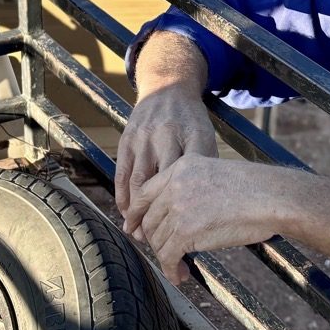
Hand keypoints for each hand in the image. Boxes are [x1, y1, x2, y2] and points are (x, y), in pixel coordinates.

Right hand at [115, 85, 217, 233]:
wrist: (167, 86)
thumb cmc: (191, 120)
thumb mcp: (206, 137)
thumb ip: (205, 167)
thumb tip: (208, 207)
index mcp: (190, 138)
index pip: (188, 181)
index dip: (185, 209)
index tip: (186, 233)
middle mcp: (164, 138)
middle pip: (159, 186)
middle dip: (157, 216)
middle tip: (158, 243)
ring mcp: (142, 139)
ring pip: (137, 183)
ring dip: (137, 212)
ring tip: (140, 235)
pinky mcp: (126, 140)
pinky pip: (122, 174)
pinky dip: (123, 196)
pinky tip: (127, 214)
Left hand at [129, 155, 285, 283]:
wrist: (271, 197)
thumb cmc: (254, 189)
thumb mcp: (214, 174)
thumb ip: (190, 187)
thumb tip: (176, 216)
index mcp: (181, 167)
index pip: (145, 193)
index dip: (136, 214)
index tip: (134, 228)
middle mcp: (175, 184)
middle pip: (149, 219)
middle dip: (152, 240)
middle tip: (161, 252)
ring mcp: (179, 207)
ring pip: (158, 240)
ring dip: (166, 258)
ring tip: (178, 267)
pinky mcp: (187, 231)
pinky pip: (168, 256)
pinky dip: (171, 270)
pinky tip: (180, 275)